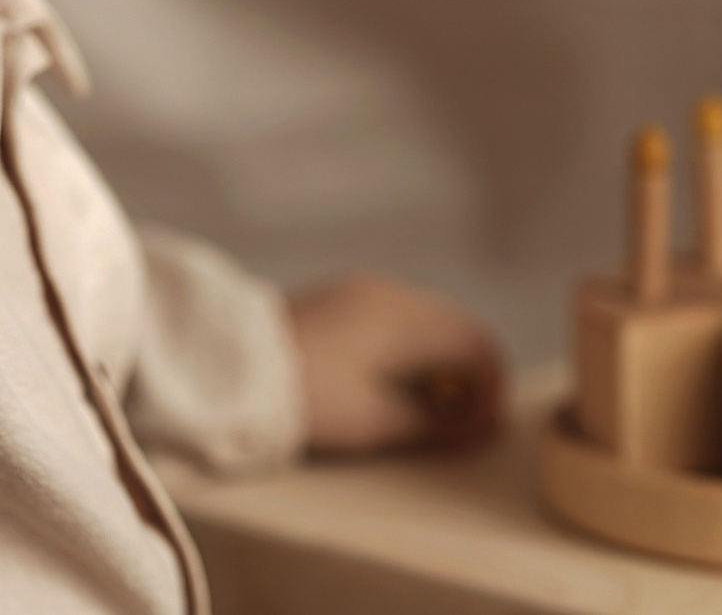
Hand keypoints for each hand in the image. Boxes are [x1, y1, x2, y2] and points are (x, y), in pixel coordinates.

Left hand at [287, 271, 505, 455]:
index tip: (479, 431)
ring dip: (440, 367)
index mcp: (403, 316)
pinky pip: (398, 321)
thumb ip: (437, 424)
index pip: (476, 343)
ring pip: (429, 325)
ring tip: (426, 414)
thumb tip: (482, 428)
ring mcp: (364, 290)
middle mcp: (389, 292)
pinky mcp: (343, 299)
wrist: (232, 373)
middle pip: (457, 330)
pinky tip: (394, 387)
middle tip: (460, 429)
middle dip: (468, 379)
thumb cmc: (307, 399)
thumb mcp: (376, 422)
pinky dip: (411, 353)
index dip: (490, 389)